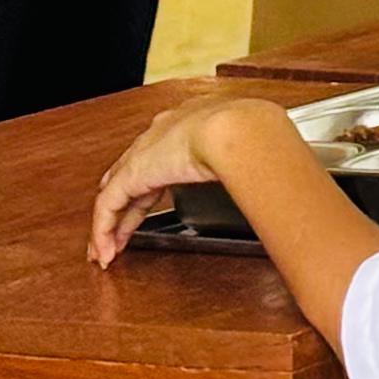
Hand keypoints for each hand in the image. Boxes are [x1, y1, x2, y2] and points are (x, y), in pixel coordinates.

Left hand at [89, 93, 290, 264]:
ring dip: (109, 226)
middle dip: (124, 210)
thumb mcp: (249, 153)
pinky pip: (108, 208)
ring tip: (106, 252)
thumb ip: (251, 170)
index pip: (159, 159)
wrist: (237, 128)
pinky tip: (106, 250)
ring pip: (114, 196)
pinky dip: (104, 231)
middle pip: (129, 178)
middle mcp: (160, 137)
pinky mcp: (132, 173)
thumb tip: (275, 185)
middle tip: (118, 235)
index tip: (148, 208)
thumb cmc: (250, 135)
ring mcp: (144, 154)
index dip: (151, 187)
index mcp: (186, 126)